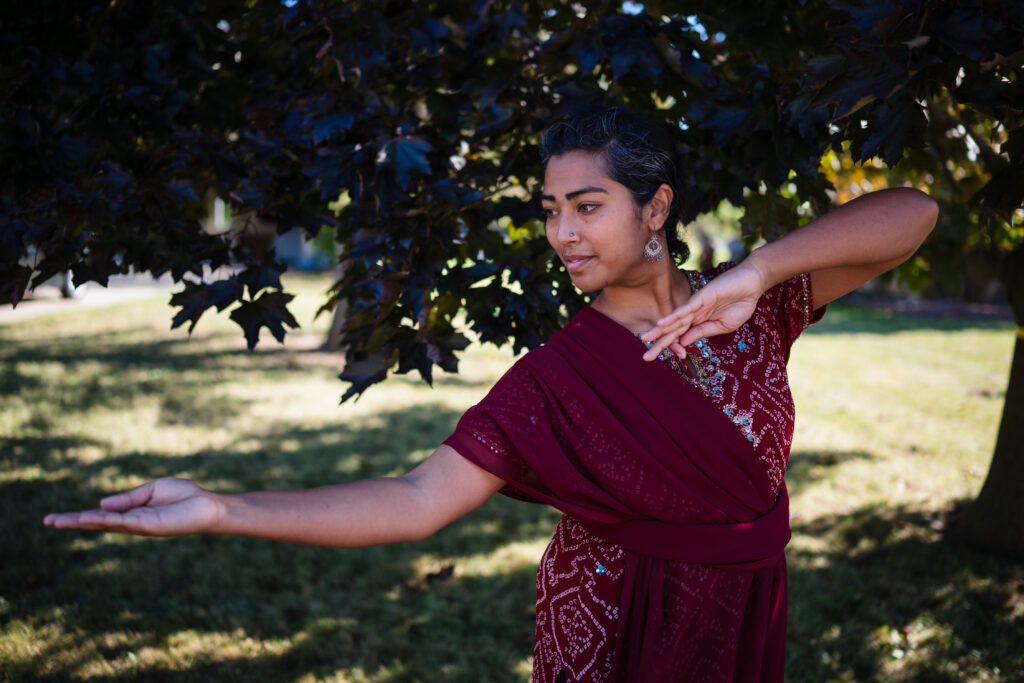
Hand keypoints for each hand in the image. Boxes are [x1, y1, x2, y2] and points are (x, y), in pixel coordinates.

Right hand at [44, 478, 222, 536]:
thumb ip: (128, 499)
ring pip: (105, 523)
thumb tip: (101, 505)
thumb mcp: (152, 491)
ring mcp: (139, 525)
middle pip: (97, 522)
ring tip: (57, 521)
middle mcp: (133, 522)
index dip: (82, 516)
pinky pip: (122, 521)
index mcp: (134, 513)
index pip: (103, 515)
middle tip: (47, 521)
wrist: (208, 505)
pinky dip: (103, 519)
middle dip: (73, 522)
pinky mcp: (148, 525)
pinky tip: (87, 517)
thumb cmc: (185, 497)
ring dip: (81, 521)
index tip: (59, 516)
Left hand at [641, 263, 766, 360]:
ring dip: (660, 330)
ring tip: (645, 340)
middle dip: (659, 343)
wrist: (753, 284)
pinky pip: (685, 309)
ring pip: (675, 320)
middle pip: (673, 330)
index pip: (679, 336)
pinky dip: (673, 316)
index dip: (668, 347)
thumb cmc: (741, 304)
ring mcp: (696, 304)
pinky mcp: (701, 297)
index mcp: (698, 321)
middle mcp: (693, 313)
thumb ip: (702, 332)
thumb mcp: (722, 326)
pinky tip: (661, 324)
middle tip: (645, 357)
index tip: (655, 358)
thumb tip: (682, 342)